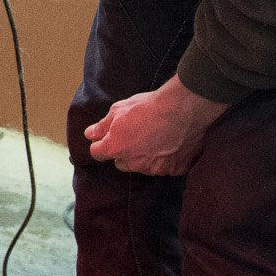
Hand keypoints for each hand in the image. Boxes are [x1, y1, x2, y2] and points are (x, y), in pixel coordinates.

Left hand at [84, 76, 229, 175]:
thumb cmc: (149, 106)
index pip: (97, 153)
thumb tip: (90, 134)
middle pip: (121, 163)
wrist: (184, 108)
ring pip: (143, 166)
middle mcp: (134, 164)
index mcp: (116, 148)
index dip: (101, 143)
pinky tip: (171, 143)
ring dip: (145, 156)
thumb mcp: (119, 109)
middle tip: (135, 135)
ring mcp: (156, 169)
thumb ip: (102, 126)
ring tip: (155, 137)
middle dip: (124, 152)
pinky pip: (166, 167)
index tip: (107, 137)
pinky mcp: (175, 169)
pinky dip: (167, 158)